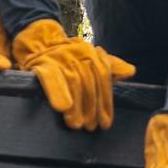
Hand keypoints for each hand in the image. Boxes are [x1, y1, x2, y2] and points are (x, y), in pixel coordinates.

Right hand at [11, 17, 135, 130]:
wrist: (36, 41)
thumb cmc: (65, 57)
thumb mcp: (89, 58)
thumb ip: (109, 66)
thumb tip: (130, 71)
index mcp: (91, 52)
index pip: (103, 77)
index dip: (105, 101)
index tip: (106, 122)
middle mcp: (78, 52)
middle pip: (89, 82)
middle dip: (91, 107)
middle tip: (90, 126)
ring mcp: (60, 57)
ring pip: (73, 82)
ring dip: (76, 106)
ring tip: (77, 124)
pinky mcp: (42, 63)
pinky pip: (52, 79)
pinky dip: (57, 93)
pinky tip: (62, 108)